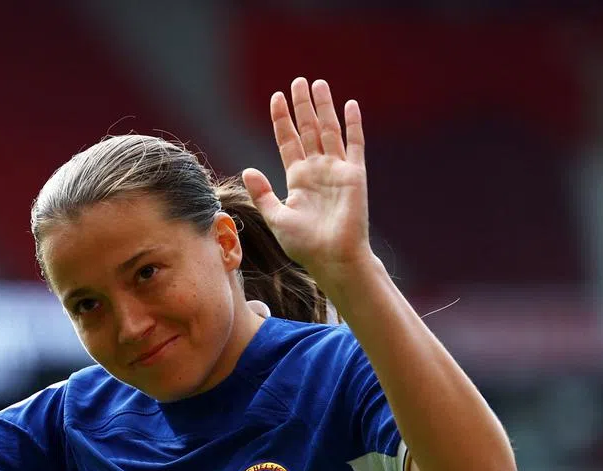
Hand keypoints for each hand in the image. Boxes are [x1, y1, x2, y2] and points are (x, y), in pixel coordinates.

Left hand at [242, 78, 371, 282]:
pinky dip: (353, 125)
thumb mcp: (276, 217)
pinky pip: (354, 144)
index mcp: (297, 178)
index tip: (276, 97)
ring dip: (324, 107)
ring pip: (329, 131)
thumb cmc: (305, 244)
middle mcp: (317, 170)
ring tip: (318, 84)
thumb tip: (247, 170)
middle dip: (302, 106)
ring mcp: (337, 170)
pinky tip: (349, 105)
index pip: (288, 140)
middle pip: (308, 130)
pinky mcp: (354, 175)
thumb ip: (262, 193)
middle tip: (298, 81)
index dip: (282, 119)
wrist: (333, 257)